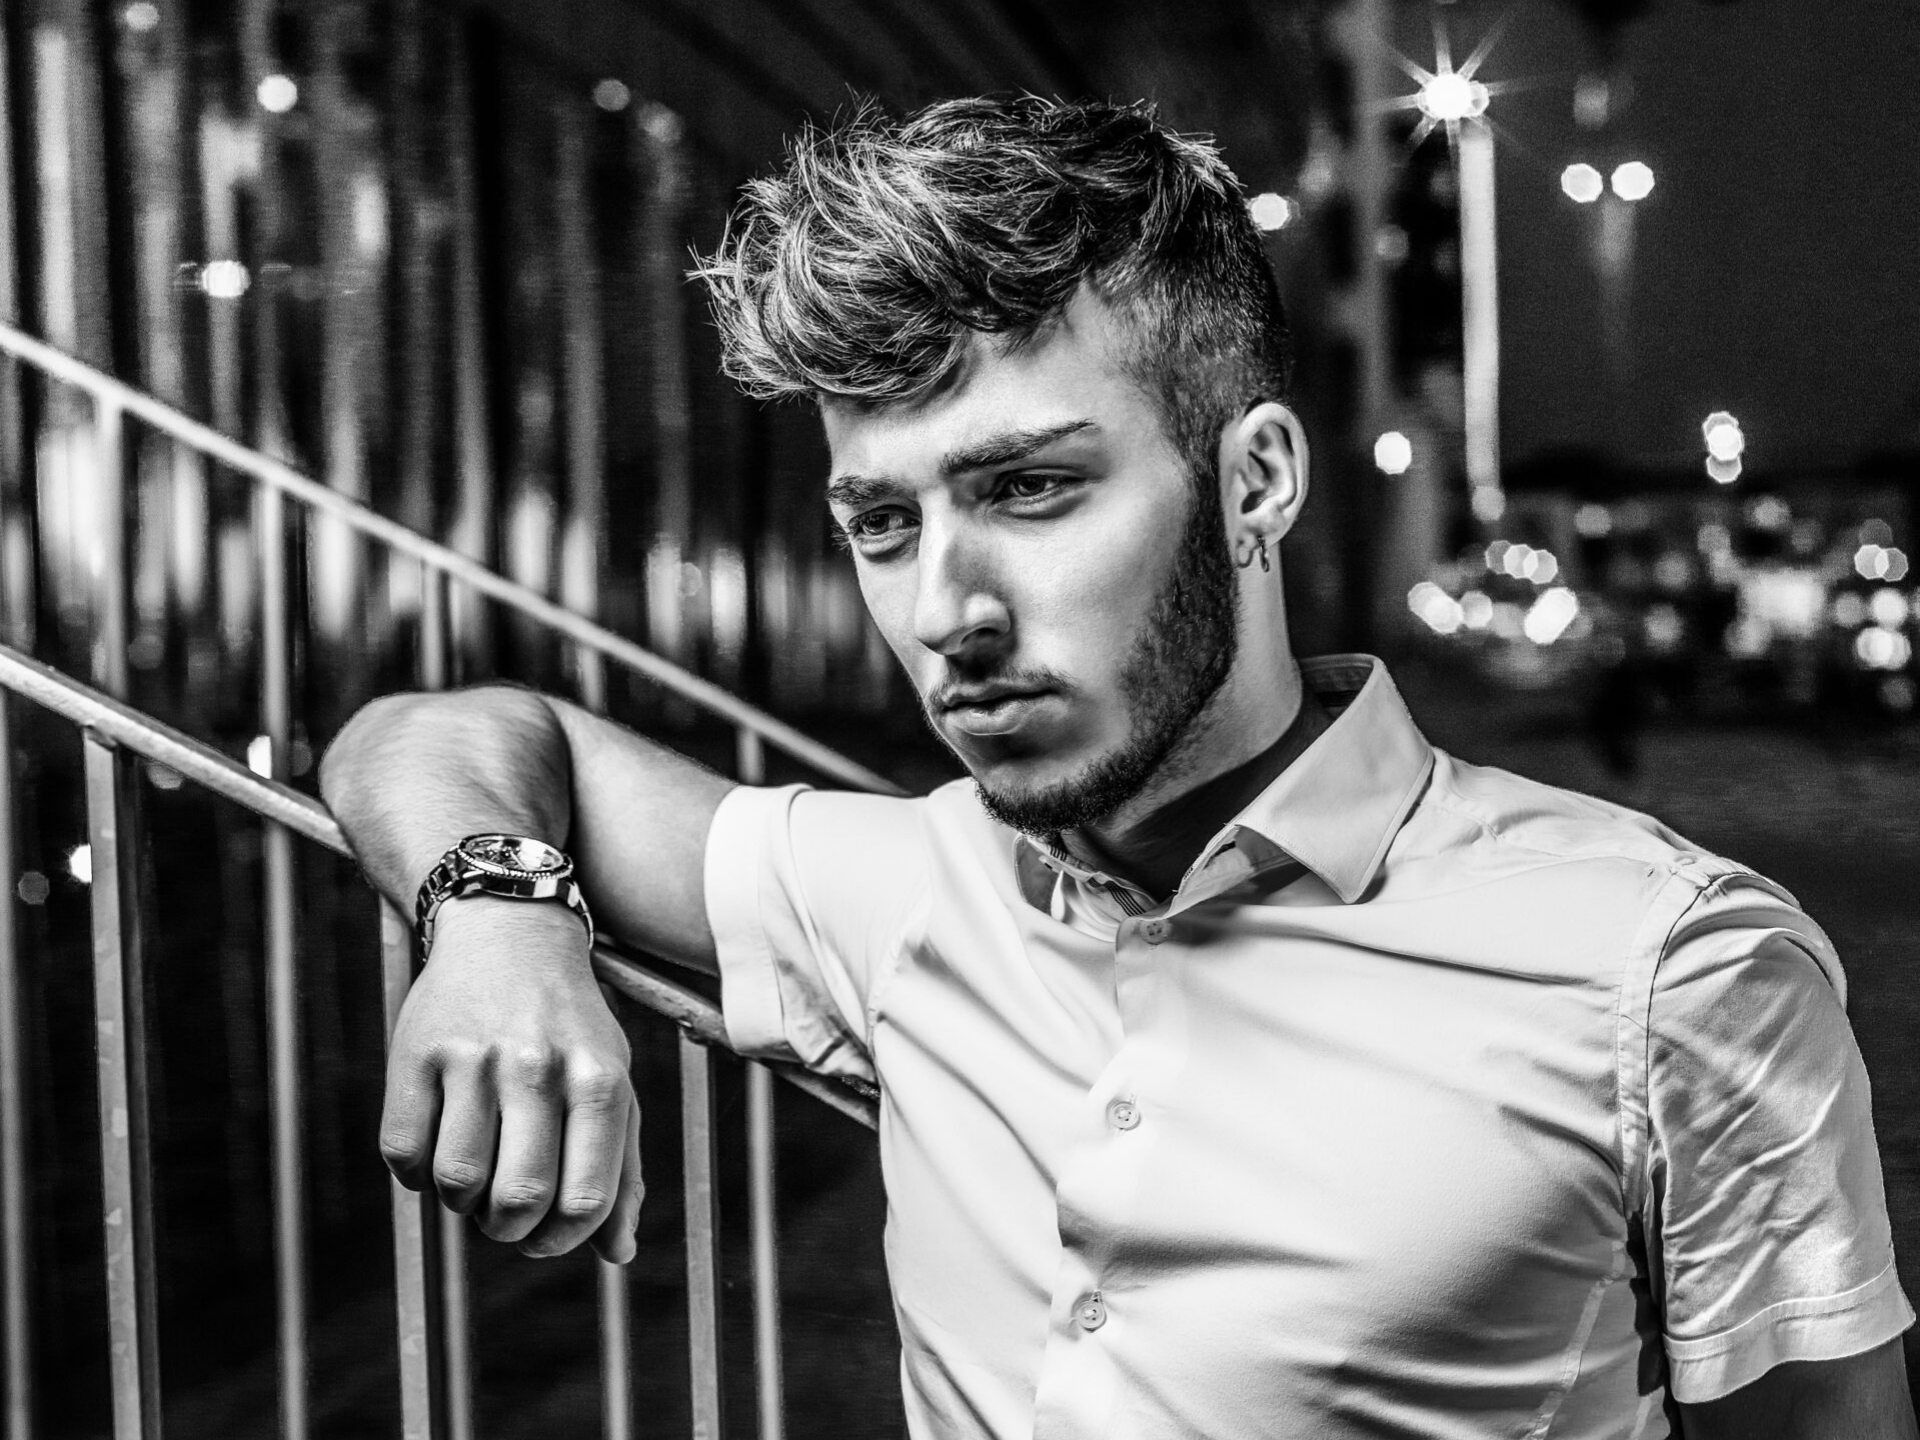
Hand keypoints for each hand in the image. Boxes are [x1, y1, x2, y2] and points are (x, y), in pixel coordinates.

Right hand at [379, 900, 642, 1262]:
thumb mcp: (611, 1083)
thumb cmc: (568, 1028)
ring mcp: (474, 1058)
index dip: (560, 1241)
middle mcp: (539, 1066)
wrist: (509, 934)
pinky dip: (416, 1174)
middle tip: (503, 1215)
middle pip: (519, 1199)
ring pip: (457, 1183)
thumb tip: (620, 1255)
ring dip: (461, 1202)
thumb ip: (622, 1170)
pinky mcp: (415, 1053)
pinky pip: (404, 1154)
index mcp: (599, 1080)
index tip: (543, 1238)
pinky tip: (438, 1146)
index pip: (585, 1200)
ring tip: (475, 1173)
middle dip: (508, 1229)